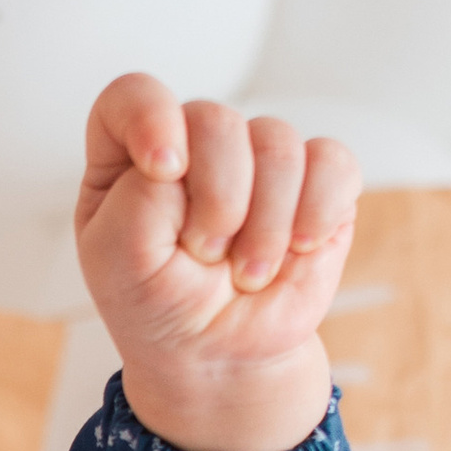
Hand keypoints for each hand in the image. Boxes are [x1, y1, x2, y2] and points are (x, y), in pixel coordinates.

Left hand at [76, 74, 360, 450]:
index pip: (134, 96)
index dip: (152, 117)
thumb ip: (136, 201)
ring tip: (247, 272)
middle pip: (215, 118)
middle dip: (216, 201)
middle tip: (206, 256)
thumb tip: (185, 154)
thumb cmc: (157, 305)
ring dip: (264, 224)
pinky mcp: (315, 181)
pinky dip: (317, 212)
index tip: (165, 170)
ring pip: (277, 142)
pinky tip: (298, 250)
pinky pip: (332, 162)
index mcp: (130, 154)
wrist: (218, 354)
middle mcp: (195, 143)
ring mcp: (257, 158)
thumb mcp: (118, 262)